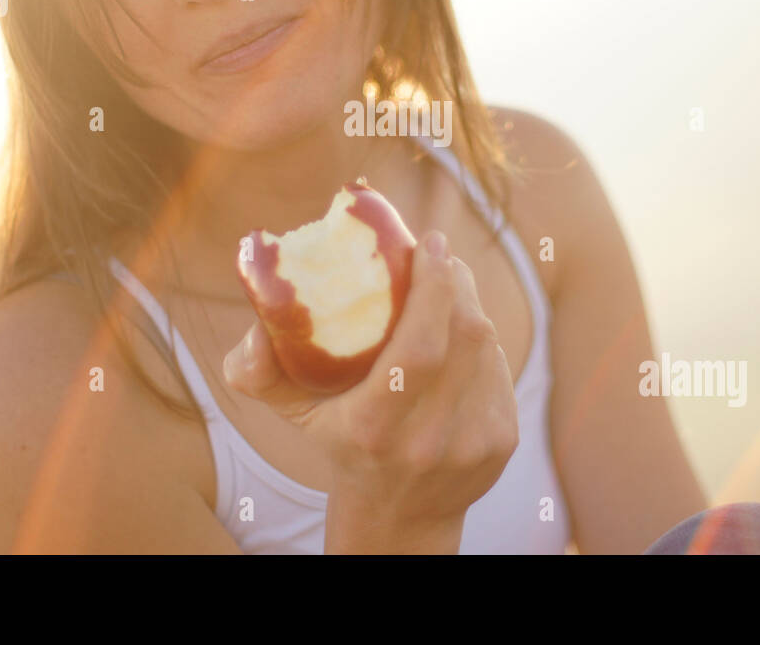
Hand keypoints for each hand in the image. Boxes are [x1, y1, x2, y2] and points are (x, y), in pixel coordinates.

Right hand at [223, 229, 519, 537]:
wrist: (399, 514)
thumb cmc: (340, 441)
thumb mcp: (293, 411)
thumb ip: (259, 370)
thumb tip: (256, 327)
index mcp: (374, 428)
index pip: (419, 349)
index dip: (432, 288)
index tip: (428, 243)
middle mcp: (428, 439)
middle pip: (463, 336)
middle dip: (453, 281)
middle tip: (434, 253)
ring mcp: (473, 442)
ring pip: (484, 345)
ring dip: (466, 304)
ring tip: (442, 287)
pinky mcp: (502, 439)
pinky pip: (497, 365)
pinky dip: (478, 338)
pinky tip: (457, 334)